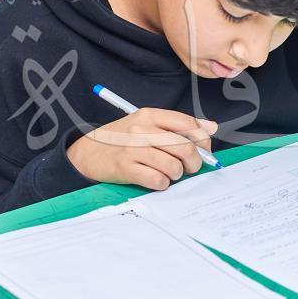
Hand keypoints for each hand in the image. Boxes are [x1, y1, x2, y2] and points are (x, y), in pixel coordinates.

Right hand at [66, 108, 217, 189]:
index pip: (187, 124)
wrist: (86, 152)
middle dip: (194, 162)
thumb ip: (178, 125)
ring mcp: (133, 149)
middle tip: (190, 167)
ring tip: (170, 173)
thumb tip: (211, 127)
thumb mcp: (147, 124)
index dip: (203, 139)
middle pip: (184, 147)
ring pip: (173, 166)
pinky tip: (157, 180)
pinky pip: (157, 180)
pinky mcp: (125, 169)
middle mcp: (142, 129)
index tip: (205, 149)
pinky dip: (162, 183)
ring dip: (177, 174)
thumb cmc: (122, 139)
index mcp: (150, 115)